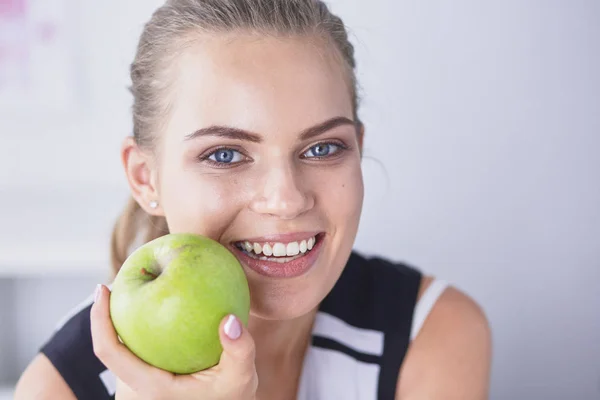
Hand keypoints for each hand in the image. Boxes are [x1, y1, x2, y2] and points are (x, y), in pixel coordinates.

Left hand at [90, 285, 256, 399]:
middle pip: (110, 347)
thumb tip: (229, 320)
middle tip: (124, 280)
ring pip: (123, 349)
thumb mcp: (242, 377)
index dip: (98, 319)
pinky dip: (142, 329)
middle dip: (111, 313)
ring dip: (125, 322)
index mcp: (150, 388)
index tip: (103, 288)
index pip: (109, 352)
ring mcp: (142, 387)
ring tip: (142, 289)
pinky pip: (136, 352)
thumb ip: (240, 350)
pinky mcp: (150, 383)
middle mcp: (138, 390)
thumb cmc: (232, 398)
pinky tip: (160, 310)